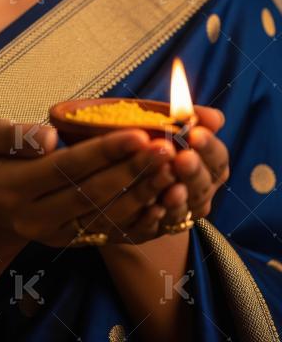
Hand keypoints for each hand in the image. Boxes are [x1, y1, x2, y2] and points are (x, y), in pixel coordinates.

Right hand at [0, 119, 180, 248]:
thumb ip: (16, 136)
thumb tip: (50, 137)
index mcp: (15, 187)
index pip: (67, 168)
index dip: (105, 152)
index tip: (139, 133)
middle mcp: (37, 218)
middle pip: (93, 195)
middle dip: (134, 172)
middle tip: (167, 148)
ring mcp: (57, 236)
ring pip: (107, 218)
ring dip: (144, 195)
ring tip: (173, 169)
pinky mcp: (74, 244)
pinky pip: (112, 235)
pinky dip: (141, 220)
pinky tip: (166, 200)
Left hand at [154, 105, 229, 229]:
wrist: (126, 162)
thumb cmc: (154, 136)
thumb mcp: (169, 122)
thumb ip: (192, 119)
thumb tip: (216, 118)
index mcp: (209, 163)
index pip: (217, 157)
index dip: (208, 146)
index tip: (195, 133)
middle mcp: (201, 190)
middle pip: (204, 185)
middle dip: (194, 171)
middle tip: (182, 158)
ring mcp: (184, 211)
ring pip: (186, 209)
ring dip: (179, 199)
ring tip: (170, 188)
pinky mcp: (162, 226)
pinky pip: (163, 226)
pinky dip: (159, 218)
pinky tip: (153, 208)